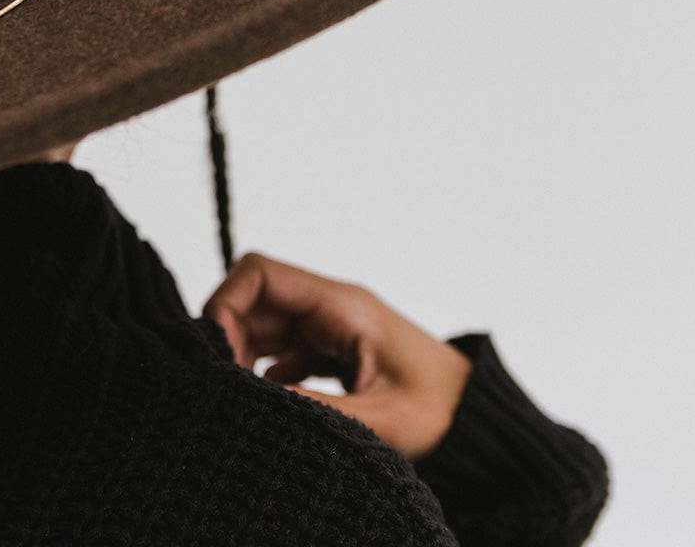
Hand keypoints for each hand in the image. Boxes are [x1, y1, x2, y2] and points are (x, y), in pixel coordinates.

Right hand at [202, 251, 473, 461]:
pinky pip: (281, 350)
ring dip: (244, 357)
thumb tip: (252, 402)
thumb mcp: (378, 420)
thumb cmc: (441, 412)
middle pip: (254, 299)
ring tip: (243, 399)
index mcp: (341, 306)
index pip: (260, 273)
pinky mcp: (332, 352)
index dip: (226, 303)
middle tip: (226, 387)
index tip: (217, 353)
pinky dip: (264, 374)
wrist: (477, 420)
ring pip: (264, 325)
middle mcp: (330, 308)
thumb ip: (314, 409)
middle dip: (229, 337)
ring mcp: (330, 328)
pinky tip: (268, 407)